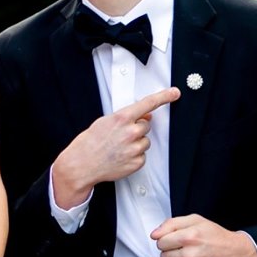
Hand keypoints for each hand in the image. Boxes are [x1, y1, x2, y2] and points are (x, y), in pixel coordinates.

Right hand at [55, 86, 180, 205]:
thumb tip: (145, 115)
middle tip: (121, 136)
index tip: (174, 93)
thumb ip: (127, 117)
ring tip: (119, 147)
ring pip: (145, 141)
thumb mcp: (105, 122)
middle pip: (146, 125)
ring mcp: (134, 148)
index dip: (163, 97)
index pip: (147, 104)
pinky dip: (134, 156)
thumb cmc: (91, 142)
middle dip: (136, 129)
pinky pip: (143, 155)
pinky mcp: (137, 162)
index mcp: (121, 118)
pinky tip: (121, 156)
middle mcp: (130, 132)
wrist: (82, 164)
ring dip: (136, 143)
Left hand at [150, 213, 256, 256]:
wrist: (239, 254)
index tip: (176, 241)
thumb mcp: (196, 221)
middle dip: (172, 253)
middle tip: (185, 250)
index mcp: (190, 237)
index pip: (160, 242)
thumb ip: (172, 224)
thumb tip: (155, 234)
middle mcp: (191, 255)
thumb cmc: (218, 238)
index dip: (167, 241)